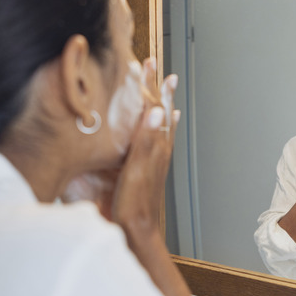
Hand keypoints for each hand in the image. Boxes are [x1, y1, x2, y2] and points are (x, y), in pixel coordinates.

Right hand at [111, 58, 179, 231]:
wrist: (137, 231)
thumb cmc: (134, 205)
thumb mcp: (137, 170)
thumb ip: (146, 140)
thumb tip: (159, 111)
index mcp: (155, 146)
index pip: (155, 108)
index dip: (151, 85)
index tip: (149, 64)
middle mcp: (158, 149)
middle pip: (159, 110)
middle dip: (156, 87)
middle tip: (154, 66)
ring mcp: (155, 157)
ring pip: (159, 121)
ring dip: (159, 101)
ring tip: (162, 85)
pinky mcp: (147, 166)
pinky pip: (157, 137)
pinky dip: (159, 124)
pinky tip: (158, 122)